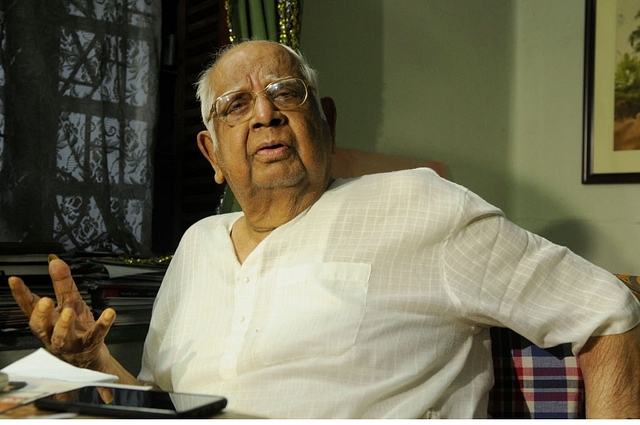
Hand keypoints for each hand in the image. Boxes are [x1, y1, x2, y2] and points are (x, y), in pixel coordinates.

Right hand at [8, 255, 115, 371]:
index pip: (30, 306)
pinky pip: (96, 335)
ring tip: (69, 311)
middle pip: (41, 326)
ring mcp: (71, 342)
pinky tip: (109, 313)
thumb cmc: (76, 328)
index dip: (21, 294)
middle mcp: (53, 333)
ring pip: (62, 337)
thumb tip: (55, 261)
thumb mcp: (70, 301)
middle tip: (45, 301)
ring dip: (64, 324)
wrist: (91, 356)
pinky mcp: (89, 345)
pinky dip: (102, 324)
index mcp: (47, 321)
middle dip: (41, 314)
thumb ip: (62, 283)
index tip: (15, 280)